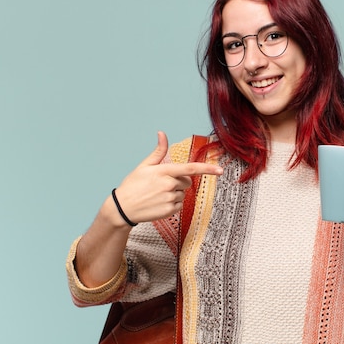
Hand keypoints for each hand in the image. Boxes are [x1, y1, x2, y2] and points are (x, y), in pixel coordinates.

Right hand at [107, 131, 222, 225]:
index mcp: (164, 171)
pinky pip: (179, 204)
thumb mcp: (144, 166)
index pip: (191, 168)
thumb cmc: (133, 185)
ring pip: (183, 193)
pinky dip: (172, 204)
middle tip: (161, 184)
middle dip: (179, 181)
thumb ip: (158, 151)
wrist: (122, 208)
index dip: (207, 169)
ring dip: (174, 193)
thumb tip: (162, 133)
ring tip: (157, 194)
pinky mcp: (170, 211)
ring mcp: (170, 199)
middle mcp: (169, 185)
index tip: (220, 170)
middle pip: (187, 181)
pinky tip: (158, 203)